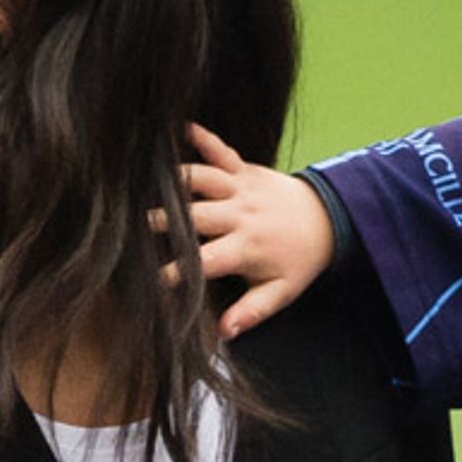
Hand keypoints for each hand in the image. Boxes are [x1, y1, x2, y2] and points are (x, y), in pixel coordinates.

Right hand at [153, 123, 335, 339]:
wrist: (330, 218)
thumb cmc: (299, 260)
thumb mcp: (281, 291)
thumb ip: (252, 311)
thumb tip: (224, 333)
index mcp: (247, 248)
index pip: (205, 260)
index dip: (177, 271)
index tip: (151, 279)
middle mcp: (241, 215)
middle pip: (195, 216)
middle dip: (164, 220)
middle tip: (131, 226)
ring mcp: (241, 188)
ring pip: (201, 179)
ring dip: (173, 180)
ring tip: (140, 181)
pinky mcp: (245, 169)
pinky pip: (222, 151)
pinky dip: (203, 138)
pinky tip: (181, 127)